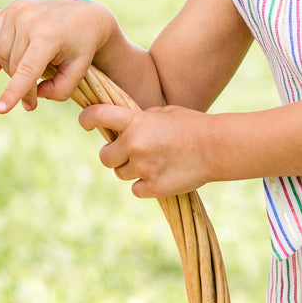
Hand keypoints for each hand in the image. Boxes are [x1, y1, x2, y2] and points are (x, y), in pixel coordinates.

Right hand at [0, 0, 114, 113]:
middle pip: (14, 65)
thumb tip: (35, 94)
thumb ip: (60, 90)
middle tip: (32, 102)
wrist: (84, 14)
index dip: (13, 91)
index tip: (0, 110)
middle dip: (21, 88)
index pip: (26, 69)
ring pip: (2, 54)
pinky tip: (0, 67)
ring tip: (29, 77)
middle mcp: (30, 20)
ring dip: (11, 71)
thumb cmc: (82, 46)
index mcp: (49, 36)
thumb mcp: (79, 71)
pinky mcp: (11, 8)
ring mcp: (18, 11)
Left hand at [79, 103, 210, 197]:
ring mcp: (143, 168)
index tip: (84, 122)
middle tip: (129, 152)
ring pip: (120, 174)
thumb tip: (125, 128)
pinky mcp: (154, 188)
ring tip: (154, 162)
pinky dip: (144, 185)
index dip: (86, 119)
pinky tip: (161, 175)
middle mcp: (134, 145)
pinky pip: (137, 189)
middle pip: (105, 156)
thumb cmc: (193, 124)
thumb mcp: (164, 113)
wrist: (217, 147)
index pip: (98, 116)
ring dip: (131, 169)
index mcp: (136, 122)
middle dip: (114, 154)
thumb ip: (140, 119)